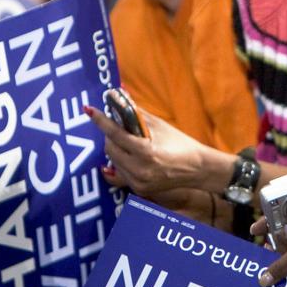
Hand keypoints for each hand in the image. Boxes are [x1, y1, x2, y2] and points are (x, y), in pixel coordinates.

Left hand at [88, 106, 214, 196]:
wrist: (197, 168)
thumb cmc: (180, 143)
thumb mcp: (158, 125)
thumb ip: (135, 112)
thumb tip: (118, 95)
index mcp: (146, 153)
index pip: (115, 134)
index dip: (101, 120)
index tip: (89, 110)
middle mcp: (140, 171)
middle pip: (110, 148)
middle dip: (110, 135)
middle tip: (118, 126)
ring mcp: (138, 183)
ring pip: (112, 161)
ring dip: (115, 148)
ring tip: (128, 141)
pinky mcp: (138, 190)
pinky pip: (120, 173)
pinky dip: (120, 161)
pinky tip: (129, 155)